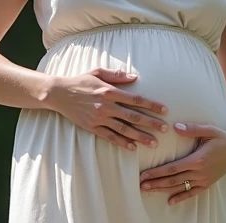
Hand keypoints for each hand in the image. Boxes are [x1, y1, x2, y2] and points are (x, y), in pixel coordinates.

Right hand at [44, 67, 168, 150]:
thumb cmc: (81, 81)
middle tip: (165, 129)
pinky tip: (133, 147)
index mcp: (110, 91)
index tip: (164, 110)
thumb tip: (135, 77)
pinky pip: (110, 136)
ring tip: (153, 143)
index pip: (136, 99)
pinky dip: (122, 142)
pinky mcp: (92, 127)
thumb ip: (117, 75)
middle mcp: (106, 106)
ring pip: (124, 129)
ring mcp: (99, 118)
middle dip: (151, 123)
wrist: (60, 94)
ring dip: (140, 137)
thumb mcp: (98, 72)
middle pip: (133, 116)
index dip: (151, 105)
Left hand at [140, 123, 225, 204]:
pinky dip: (181, 197)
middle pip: (173, 180)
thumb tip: (175, 126)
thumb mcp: (209, 129)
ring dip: (163, 190)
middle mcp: (199, 172)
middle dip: (155, 183)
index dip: (157, 173)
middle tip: (140, 185)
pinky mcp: (207, 184)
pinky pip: (192, 193)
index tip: (143, 175)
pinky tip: (169, 201)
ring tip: (148, 191)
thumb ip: (192, 128)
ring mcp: (203, 180)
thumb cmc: (222, 137)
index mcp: (197, 159)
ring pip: (180, 187)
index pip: (173, 168)